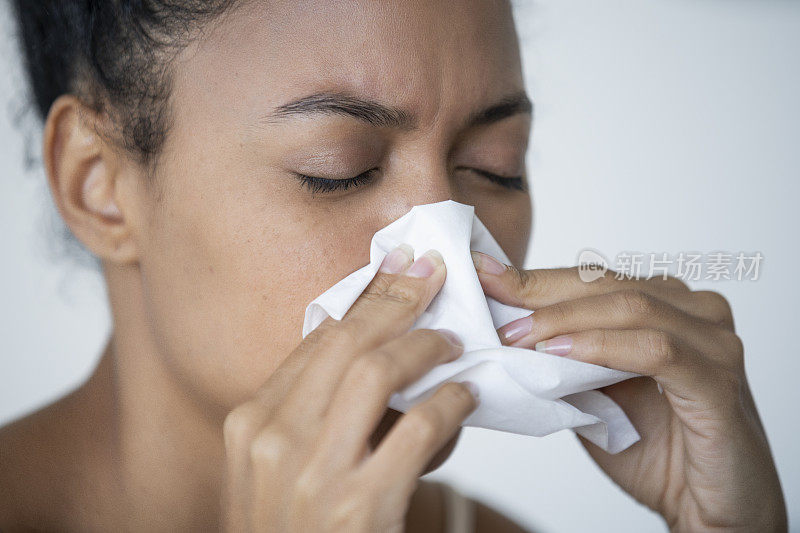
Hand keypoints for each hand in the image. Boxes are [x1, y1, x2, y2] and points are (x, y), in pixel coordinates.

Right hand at [221, 245, 476, 531]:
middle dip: (397, 299)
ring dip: (425, 345)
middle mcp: (273, 442)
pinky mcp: (360, 508)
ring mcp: (313, 476)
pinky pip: (418, 429)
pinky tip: (463, 395)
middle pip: (346, 341)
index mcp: (251, 423)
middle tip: (433, 276)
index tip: (396, 271)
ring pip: (379, 371)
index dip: (364, 298)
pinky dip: (449, 402)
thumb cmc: (296, 532)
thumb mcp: (279, 469)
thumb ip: (311, 412)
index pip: (316, 339)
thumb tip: (373, 346)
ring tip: (453, 341)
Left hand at [471, 251, 786, 531]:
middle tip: (491, 302)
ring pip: (631, 307)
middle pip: (607, 285)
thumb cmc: (654, 450)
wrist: (704, 508)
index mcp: (667, 306)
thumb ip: (565, 357)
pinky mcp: (718, 381)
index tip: (484, 272)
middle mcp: (695, 312)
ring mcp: (713, 343)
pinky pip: (656, 350)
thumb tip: (505, 330)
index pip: (593, 279)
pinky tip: (561, 353)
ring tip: (517, 336)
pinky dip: (602, 347)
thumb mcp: (594, 393)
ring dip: (564, 320)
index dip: (535, 277)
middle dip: (541, 292)